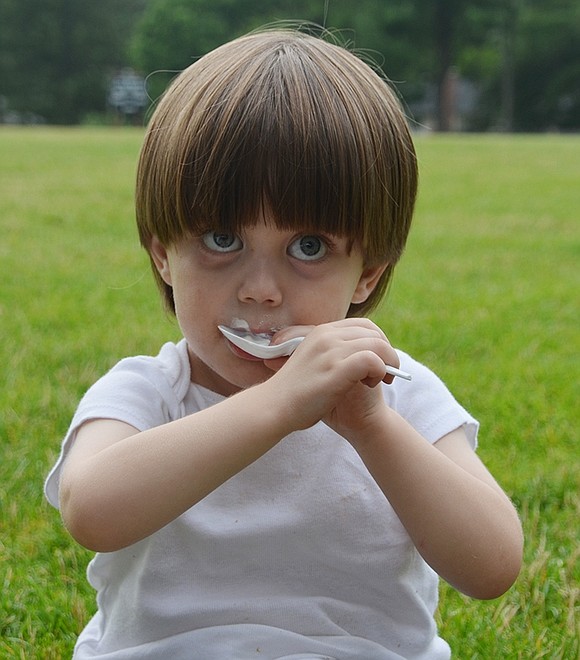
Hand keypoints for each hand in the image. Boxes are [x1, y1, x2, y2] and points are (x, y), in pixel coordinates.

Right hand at [263, 318, 398, 439]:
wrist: (274, 408)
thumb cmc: (293, 392)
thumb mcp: (311, 362)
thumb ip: (329, 354)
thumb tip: (354, 356)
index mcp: (321, 332)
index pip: (364, 325)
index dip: (378, 342)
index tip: (379, 361)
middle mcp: (327, 336)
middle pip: (374, 333)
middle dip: (387, 352)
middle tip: (386, 373)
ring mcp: (331, 351)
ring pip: (378, 345)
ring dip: (387, 363)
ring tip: (380, 381)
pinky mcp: (336, 369)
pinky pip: (372, 360)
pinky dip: (380, 371)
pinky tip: (371, 384)